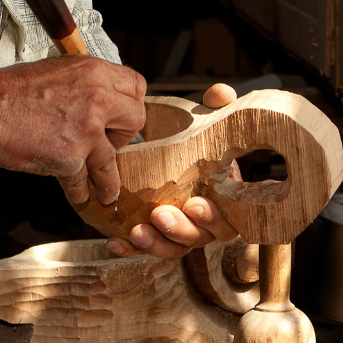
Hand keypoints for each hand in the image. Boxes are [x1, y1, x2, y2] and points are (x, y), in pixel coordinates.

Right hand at [0, 55, 145, 207]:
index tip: (121, 117)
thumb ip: (84, 85)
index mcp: (93, 70)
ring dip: (109, 179)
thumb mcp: (56, 72)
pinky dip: (79, 190)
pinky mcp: (72, 156)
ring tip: (107, 191)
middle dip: (124, 136)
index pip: (135, 86)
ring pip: (113, 159)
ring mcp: (87, 128)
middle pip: (135, 119)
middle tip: (109, 145)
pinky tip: (77, 194)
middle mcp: (97, 96)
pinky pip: (85, 179)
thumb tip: (99, 102)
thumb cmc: (7, 90)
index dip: (128, 104)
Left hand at [106, 81, 239, 259]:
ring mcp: (178, 230)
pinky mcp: (154, 233)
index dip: (214, 218)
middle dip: (181, 230)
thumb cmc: (193, 140)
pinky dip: (130, 248)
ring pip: (172, 248)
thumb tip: (220, 94)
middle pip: (199, 238)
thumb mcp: (205, 120)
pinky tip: (115, 242)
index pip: (227, 220)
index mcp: (223, 198)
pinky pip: (144, 247)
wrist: (167, 150)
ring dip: (155, 243)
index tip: (194, 204)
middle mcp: (203, 220)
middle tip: (159, 215)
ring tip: (136, 230)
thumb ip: (216, 107)